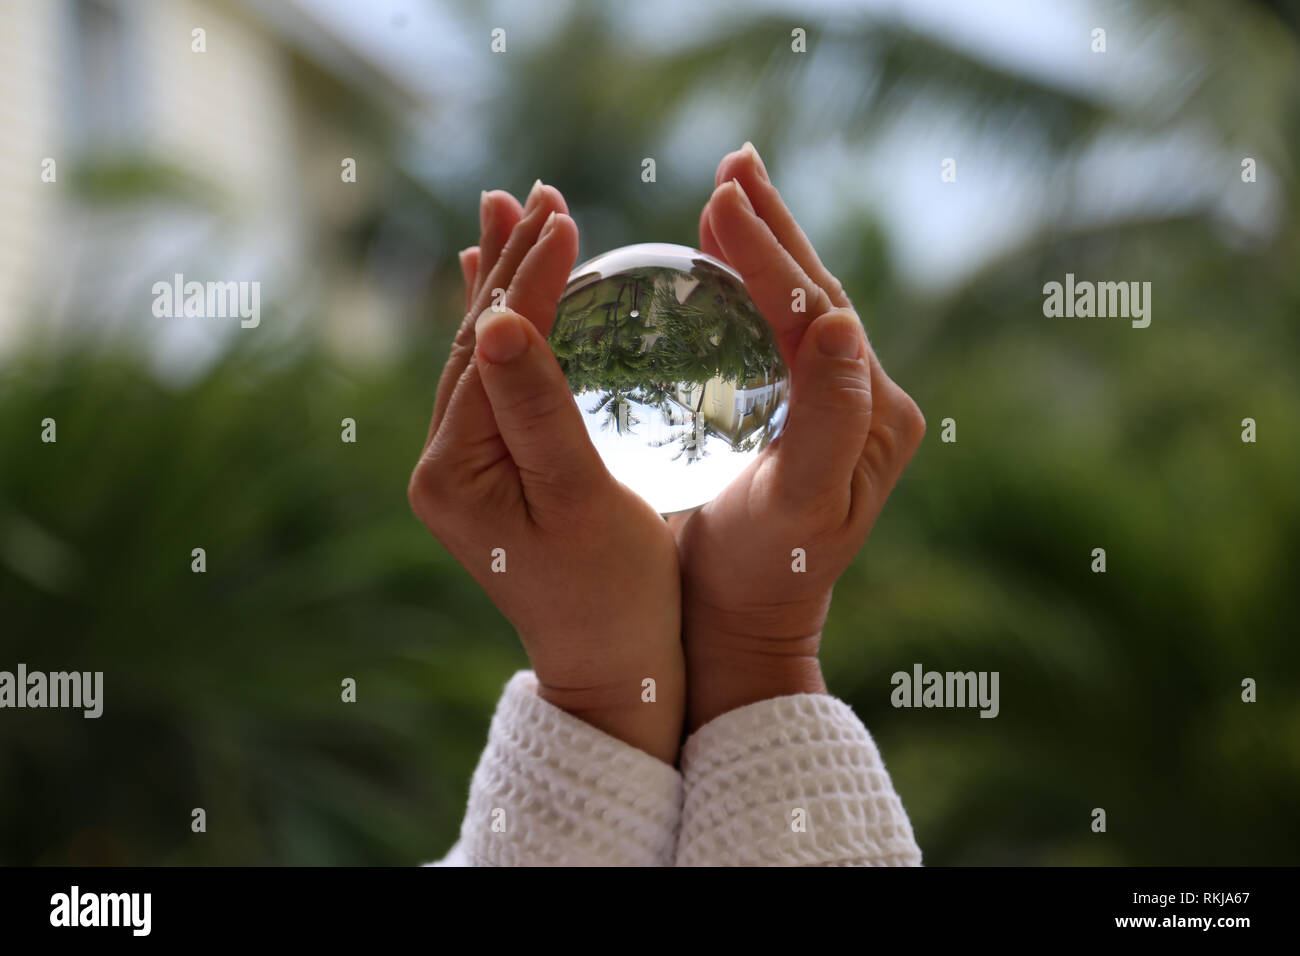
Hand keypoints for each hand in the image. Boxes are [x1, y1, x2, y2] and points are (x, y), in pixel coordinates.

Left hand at [408, 182, 684, 763]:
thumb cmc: (616, 590)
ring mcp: (463, 470)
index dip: (526, 279)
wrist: (615, 664)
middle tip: (535, 191)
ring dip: (502, 283)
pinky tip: (501, 294)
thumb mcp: (582, 498)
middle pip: (475, 343)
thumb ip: (539, 409)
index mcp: (453, 473)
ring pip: (483, 357)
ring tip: (511, 212)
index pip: (489, 351)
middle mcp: (442, 467)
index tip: (563, 215)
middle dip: (508, 265)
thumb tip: (497, 320)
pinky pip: (494, 385)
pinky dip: (504, 330)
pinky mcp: (492, 473)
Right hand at [670, 145, 926, 731]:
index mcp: (874, 417)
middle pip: (819, 294)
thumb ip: (829, 422)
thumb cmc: (762, 577)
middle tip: (734, 166)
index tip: (720, 197)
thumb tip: (846, 321)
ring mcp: (841, 407)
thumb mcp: (801, 508)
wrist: (745, 625)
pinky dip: (753, 286)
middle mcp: (869, 402)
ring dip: (766, 245)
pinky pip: (780, 333)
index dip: (771, 252)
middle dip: (775, 227)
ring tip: (729, 192)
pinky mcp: (808, 415)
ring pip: (801, 305)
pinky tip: (723, 261)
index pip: (820, 313)